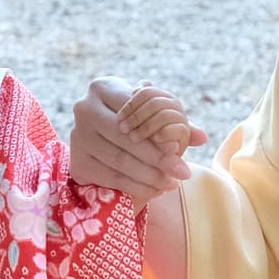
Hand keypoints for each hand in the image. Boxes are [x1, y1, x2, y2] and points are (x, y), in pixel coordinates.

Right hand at [70, 77, 206, 201]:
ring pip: (119, 161)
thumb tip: (201, 137)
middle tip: (182, 172)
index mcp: (102, 88)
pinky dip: (135, 187)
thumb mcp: (151, 113)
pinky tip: (154, 190)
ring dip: (149, 176)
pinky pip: (110, 178)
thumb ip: (177, 122)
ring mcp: (77, 137)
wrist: (101, 138)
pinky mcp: (77, 162)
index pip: (135, 112)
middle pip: (125, 138)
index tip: (181, 151)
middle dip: (157, 158)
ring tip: (171, 183)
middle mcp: (84, 109)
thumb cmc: (134, 120)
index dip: (159, 133)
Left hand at [117, 82, 200, 156]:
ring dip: (146, 127)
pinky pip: (177, 130)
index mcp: (162, 96)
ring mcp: (182, 118)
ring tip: (133, 138)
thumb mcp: (138, 117)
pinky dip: (164, 134)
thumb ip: (138, 101)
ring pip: (164, 115)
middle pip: (154, 103)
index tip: (119, 119)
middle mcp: (174, 104)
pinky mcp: (186, 134)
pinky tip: (153, 140)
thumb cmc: (144, 134)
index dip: (131, 105)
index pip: (146, 92)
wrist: (159, 156)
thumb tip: (142, 83)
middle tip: (123, 129)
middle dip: (136, 117)